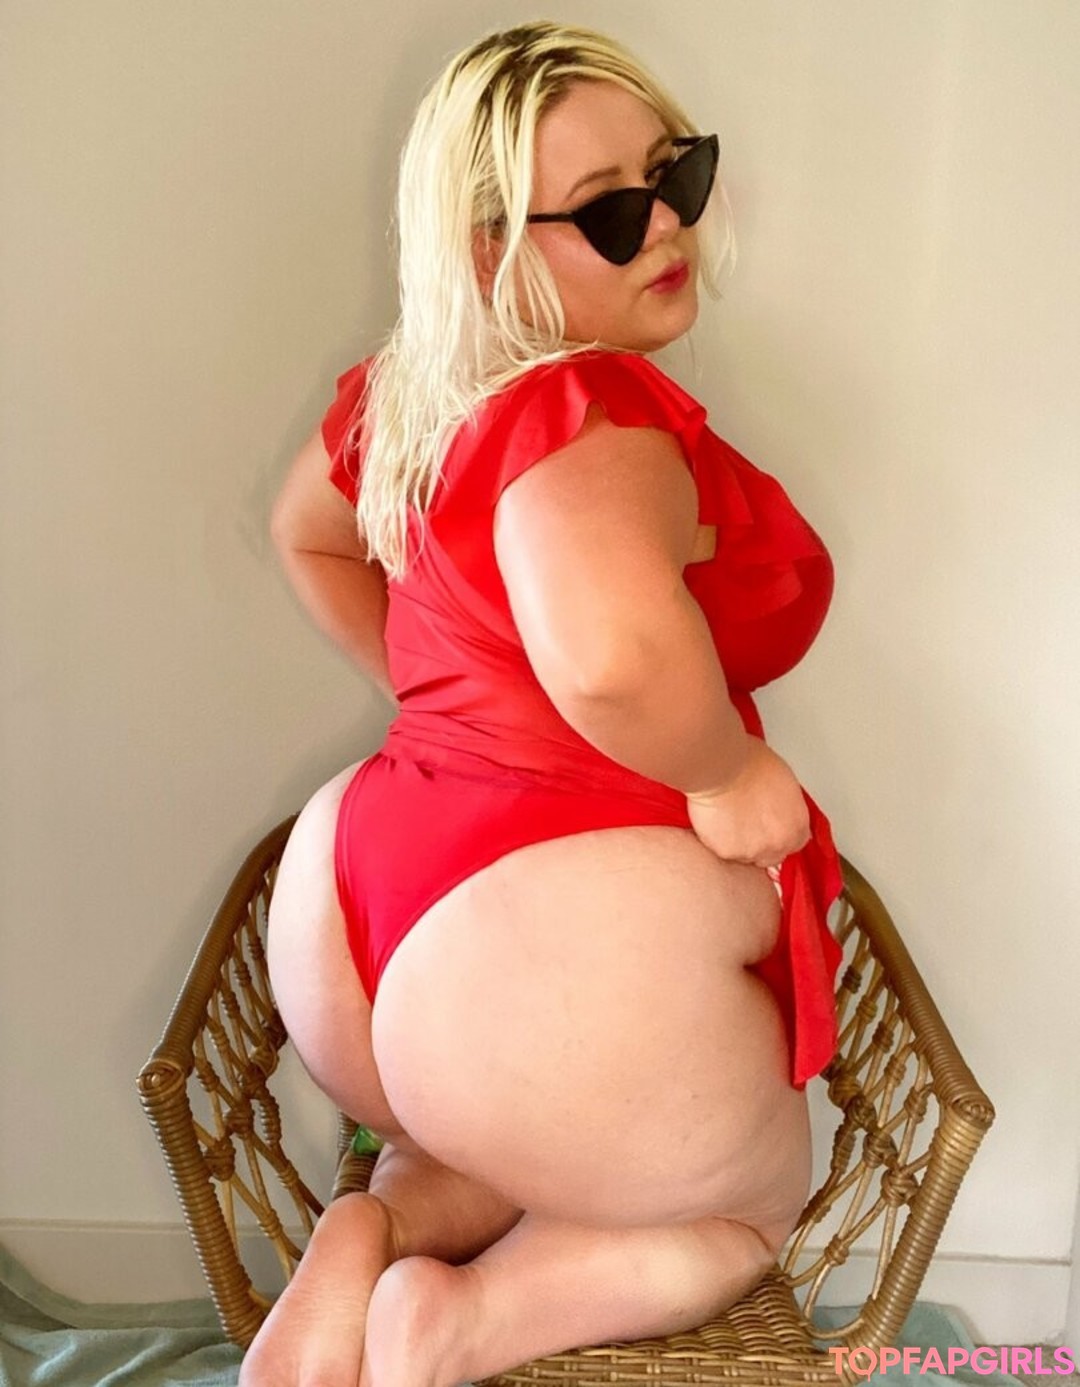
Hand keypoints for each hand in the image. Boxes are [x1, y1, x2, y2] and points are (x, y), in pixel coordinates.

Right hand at [686, 739, 810, 867]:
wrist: (722, 767)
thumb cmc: (748, 762)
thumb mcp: (782, 780)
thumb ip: (785, 804)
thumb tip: (776, 805)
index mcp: (797, 824)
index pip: (795, 843)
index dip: (778, 834)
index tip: (767, 828)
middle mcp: (780, 842)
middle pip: (771, 855)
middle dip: (759, 842)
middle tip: (744, 821)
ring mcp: (754, 851)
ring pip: (745, 856)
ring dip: (738, 842)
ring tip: (727, 817)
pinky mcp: (728, 853)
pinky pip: (723, 852)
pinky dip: (717, 840)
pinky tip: (714, 820)